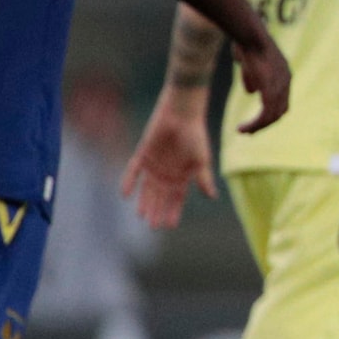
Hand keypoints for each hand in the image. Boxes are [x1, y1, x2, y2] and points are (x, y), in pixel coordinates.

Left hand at [121, 100, 217, 229]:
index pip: (177, 198)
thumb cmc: (195, 135)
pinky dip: (129, 182)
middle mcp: (167, 173)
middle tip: (153, 225)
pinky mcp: (142, 155)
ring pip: (147, 188)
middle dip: (157, 210)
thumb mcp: (202, 160)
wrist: (182, 113)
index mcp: (182, 175)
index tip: (170, 225)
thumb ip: (204, 179)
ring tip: (141, 215)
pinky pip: (133, 171)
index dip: (174, 211)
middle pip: (161, 196)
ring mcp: (154, 165)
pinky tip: (126, 194)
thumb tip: (212, 198)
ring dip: (144, 201)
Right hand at [232, 36, 291, 131]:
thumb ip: (252, 78)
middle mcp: (286, 81)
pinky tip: (243, 128)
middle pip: (280, 110)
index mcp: (283, 75)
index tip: (255, 121)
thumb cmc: (247, 44)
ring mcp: (281, 86)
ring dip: (258, 126)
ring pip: (272, 115)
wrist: (250, 35)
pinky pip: (266, 114)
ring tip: (244, 131)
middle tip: (249, 131)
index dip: (269, 112)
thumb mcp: (250, 63)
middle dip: (264, 123)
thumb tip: (252, 93)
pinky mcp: (271, 89)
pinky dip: (255, 124)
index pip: (281, 100)